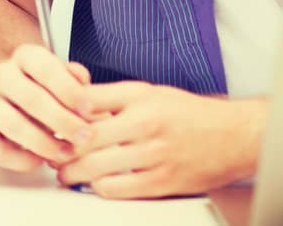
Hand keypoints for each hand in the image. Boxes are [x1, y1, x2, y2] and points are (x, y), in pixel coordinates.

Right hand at [0, 43, 97, 171]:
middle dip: (61, 120)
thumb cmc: (43, 90)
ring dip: (43, 143)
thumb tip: (80, 78)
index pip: (43, 66)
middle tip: (84, 137)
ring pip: (11, 123)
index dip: (68, 89)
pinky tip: (39, 160)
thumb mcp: (62, 78)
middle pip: (29, 97)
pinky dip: (21, 159)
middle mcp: (0, 75)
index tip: (88, 109)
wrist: (7, 97)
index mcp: (24, 57)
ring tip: (65, 152)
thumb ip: (75, 78)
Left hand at [57, 81, 265, 198]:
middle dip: (60, 149)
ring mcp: (155, 157)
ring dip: (73, 173)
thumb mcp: (147, 92)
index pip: (83, 104)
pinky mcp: (163, 183)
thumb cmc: (189, 113)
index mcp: (139, 100)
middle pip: (84, 140)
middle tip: (50, 152)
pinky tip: (94, 183)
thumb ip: (109, 97)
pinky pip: (118, 190)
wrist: (235, 136)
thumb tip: (72, 103)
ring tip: (65, 172)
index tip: (47, 120)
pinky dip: (99, 189)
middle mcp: (146, 127)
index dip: (58, 114)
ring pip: (96, 169)